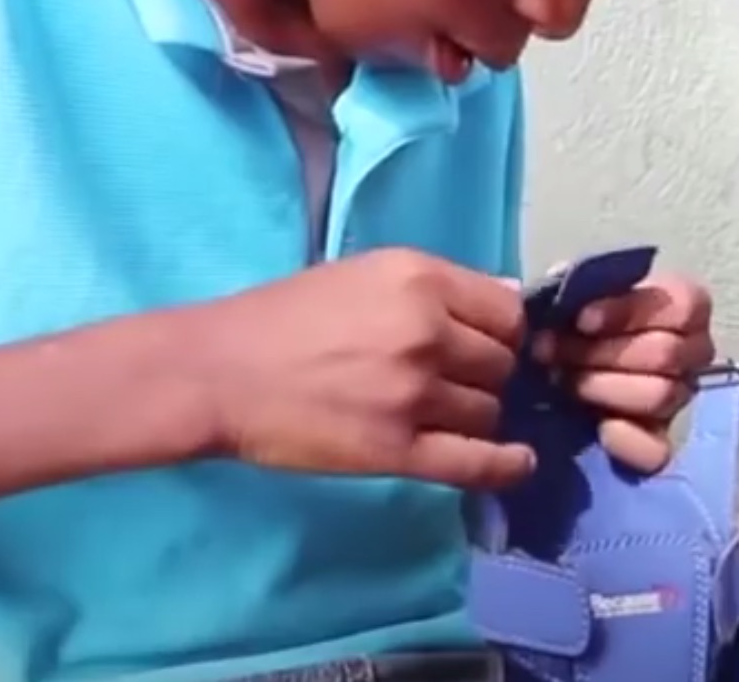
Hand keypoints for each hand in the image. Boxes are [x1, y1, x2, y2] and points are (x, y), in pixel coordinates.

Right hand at [187, 248, 533, 489]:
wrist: (218, 371)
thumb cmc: (282, 316)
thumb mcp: (363, 273)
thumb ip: (436, 286)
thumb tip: (508, 297)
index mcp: (419, 277)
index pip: (506, 311)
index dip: (500, 332)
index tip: (481, 344)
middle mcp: (427, 330)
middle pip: (502, 363)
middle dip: (485, 374)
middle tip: (452, 382)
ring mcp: (415, 393)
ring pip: (489, 410)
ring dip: (475, 414)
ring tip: (442, 416)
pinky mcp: (398, 449)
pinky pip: (475, 462)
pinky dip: (505, 466)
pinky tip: (519, 463)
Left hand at [535, 271, 715, 472]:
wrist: (566, 363)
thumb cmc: (582, 318)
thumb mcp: (583, 293)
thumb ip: (580, 285)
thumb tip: (561, 280)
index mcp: (687, 306)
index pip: (683, 306)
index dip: (629, 312)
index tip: (582, 320)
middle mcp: (695, 352)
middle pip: (665, 354)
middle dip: (600, 353)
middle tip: (553, 351)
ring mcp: (681, 397)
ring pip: (660, 395)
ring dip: (602, 387)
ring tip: (562, 379)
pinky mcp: (662, 440)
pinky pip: (658, 450)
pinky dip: (626, 440)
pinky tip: (598, 427)